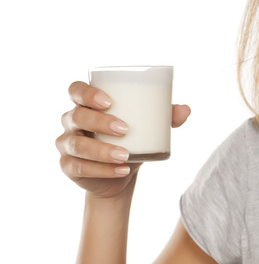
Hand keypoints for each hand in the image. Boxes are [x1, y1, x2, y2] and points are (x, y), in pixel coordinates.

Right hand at [56, 81, 190, 198]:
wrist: (122, 173)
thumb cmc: (133, 139)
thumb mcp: (148, 126)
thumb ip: (166, 116)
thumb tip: (186, 110)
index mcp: (86, 104)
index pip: (76, 90)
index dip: (87, 93)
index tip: (108, 101)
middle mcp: (72, 121)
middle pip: (77, 116)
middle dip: (99, 122)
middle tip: (125, 128)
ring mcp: (67, 144)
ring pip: (77, 145)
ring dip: (102, 150)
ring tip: (125, 155)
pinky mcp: (68, 166)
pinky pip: (80, 167)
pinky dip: (102, 170)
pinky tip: (121, 170)